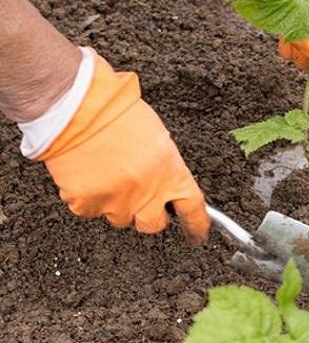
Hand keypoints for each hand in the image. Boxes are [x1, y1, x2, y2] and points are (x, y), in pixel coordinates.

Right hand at [35, 51, 210, 244]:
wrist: (78, 108)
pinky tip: (88, 174)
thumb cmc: (118, 112)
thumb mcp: (158, 136)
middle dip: (149, 215)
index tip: (197, 234)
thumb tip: (163, 179)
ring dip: (118, 205)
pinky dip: (89, 198)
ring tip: (108, 175)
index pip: (193, 209)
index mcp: (171, 173)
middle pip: (153, 224)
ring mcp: (116, 202)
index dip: (196, 225)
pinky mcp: (87, 204)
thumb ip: (164, 165)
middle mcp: (147, 194)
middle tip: (139, 196)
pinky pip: (91, 211)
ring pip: (121, 219)